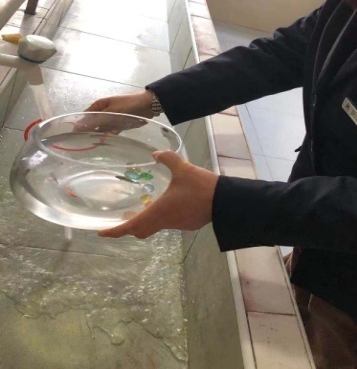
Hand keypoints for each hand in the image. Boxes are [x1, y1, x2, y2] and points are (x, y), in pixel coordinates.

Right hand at [75, 91, 156, 132]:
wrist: (148, 105)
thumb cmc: (128, 105)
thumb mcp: (111, 112)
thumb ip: (96, 120)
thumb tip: (78, 127)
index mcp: (99, 105)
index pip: (85, 116)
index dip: (80, 126)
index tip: (76, 137)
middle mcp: (103, 112)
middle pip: (93, 124)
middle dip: (92, 132)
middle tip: (89, 142)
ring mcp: (111, 119)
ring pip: (102, 129)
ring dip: (102, 134)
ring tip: (101, 140)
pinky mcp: (119, 125)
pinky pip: (112, 131)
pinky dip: (112, 134)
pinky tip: (111, 138)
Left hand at [98, 150, 217, 238]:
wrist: (225, 201)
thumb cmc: (200, 186)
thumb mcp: (182, 168)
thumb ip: (168, 159)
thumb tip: (156, 153)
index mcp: (159, 211)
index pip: (131, 227)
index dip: (114, 231)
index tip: (101, 233)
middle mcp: (165, 222)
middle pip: (141, 231)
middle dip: (129, 228)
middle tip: (122, 218)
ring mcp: (177, 225)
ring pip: (155, 227)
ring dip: (146, 221)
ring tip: (144, 208)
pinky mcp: (188, 224)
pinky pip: (169, 223)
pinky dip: (162, 218)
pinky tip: (168, 204)